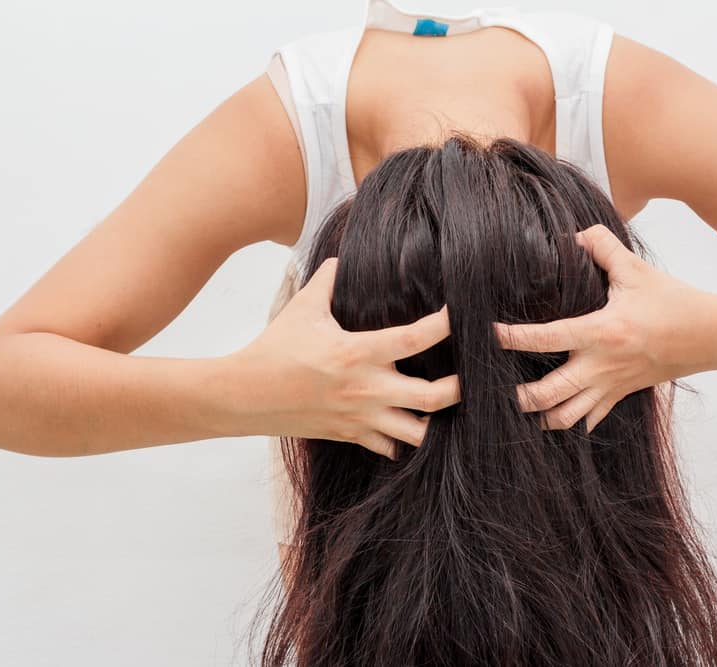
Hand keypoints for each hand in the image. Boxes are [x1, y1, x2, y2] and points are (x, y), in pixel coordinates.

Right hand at [226, 257, 460, 458]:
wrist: (244, 395)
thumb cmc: (274, 348)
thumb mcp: (301, 307)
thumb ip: (327, 280)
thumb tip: (339, 258)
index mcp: (358, 352)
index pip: (416, 338)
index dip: (445, 325)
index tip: (461, 314)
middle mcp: (367, 388)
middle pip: (434, 397)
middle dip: (461, 388)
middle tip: (472, 375)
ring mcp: (361, 416)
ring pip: (418, 434)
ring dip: (437, 422)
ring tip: (446, 409)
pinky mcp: (350, 435)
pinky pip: (390, 448)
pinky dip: (404, 442)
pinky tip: (410, 427)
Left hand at [492, 224, 716, 432]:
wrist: (713, 336)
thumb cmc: (675, 302)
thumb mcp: (637, 268)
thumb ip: (601, 246)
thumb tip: (571, 235)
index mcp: (602, 331)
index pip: (546, 338)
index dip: (513, 338)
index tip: (489, 334)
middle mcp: (602, 365)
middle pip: (548, 393)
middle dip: (518, 396)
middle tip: (494, 388)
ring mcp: (611, 385)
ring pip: (566, 417)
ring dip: (539, 416)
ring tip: (518, 409)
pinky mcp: (621, 395)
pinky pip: (589, 420)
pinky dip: (567, 423)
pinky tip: (549, 418)